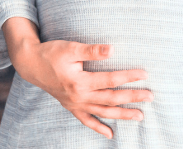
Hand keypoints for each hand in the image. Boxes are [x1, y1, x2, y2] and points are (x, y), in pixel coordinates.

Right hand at [13, 38, 151, 138]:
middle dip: (132, 98)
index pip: (111, 80)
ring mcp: (75, 104)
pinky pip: (87, 121)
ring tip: (140, 116)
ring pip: (102, 112)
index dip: (129, 76)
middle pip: (111, 99)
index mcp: (80, 82)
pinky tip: (110, 134)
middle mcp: (79, 97)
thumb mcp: (72, 48)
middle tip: (151, 96)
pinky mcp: (71, 107)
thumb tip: (113, 49)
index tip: (145, 74)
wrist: (31, 64)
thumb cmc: (52, 53)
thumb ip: (92, 50)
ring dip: (122, 115)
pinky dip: (99, 128)